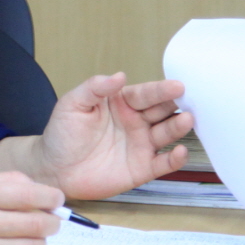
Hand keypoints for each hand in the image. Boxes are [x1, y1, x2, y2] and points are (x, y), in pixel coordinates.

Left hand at [0, 74, 193, 201]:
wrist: (54, 169)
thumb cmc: (62, 134)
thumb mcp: (73, 104)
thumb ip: (95, 88)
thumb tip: (118, 75)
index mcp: (121, 103)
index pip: (146, 94)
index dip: (161, 90)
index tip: (177, 85)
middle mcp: (136, 122)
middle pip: (162, 111)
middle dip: (177, 105)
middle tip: (191, 100)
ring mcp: (140, 145)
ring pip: (166, 134)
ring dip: (178, 127)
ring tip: (187, 120)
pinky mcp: (141, 169)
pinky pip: (162, 163)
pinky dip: (174, 159)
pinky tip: (181, 152)